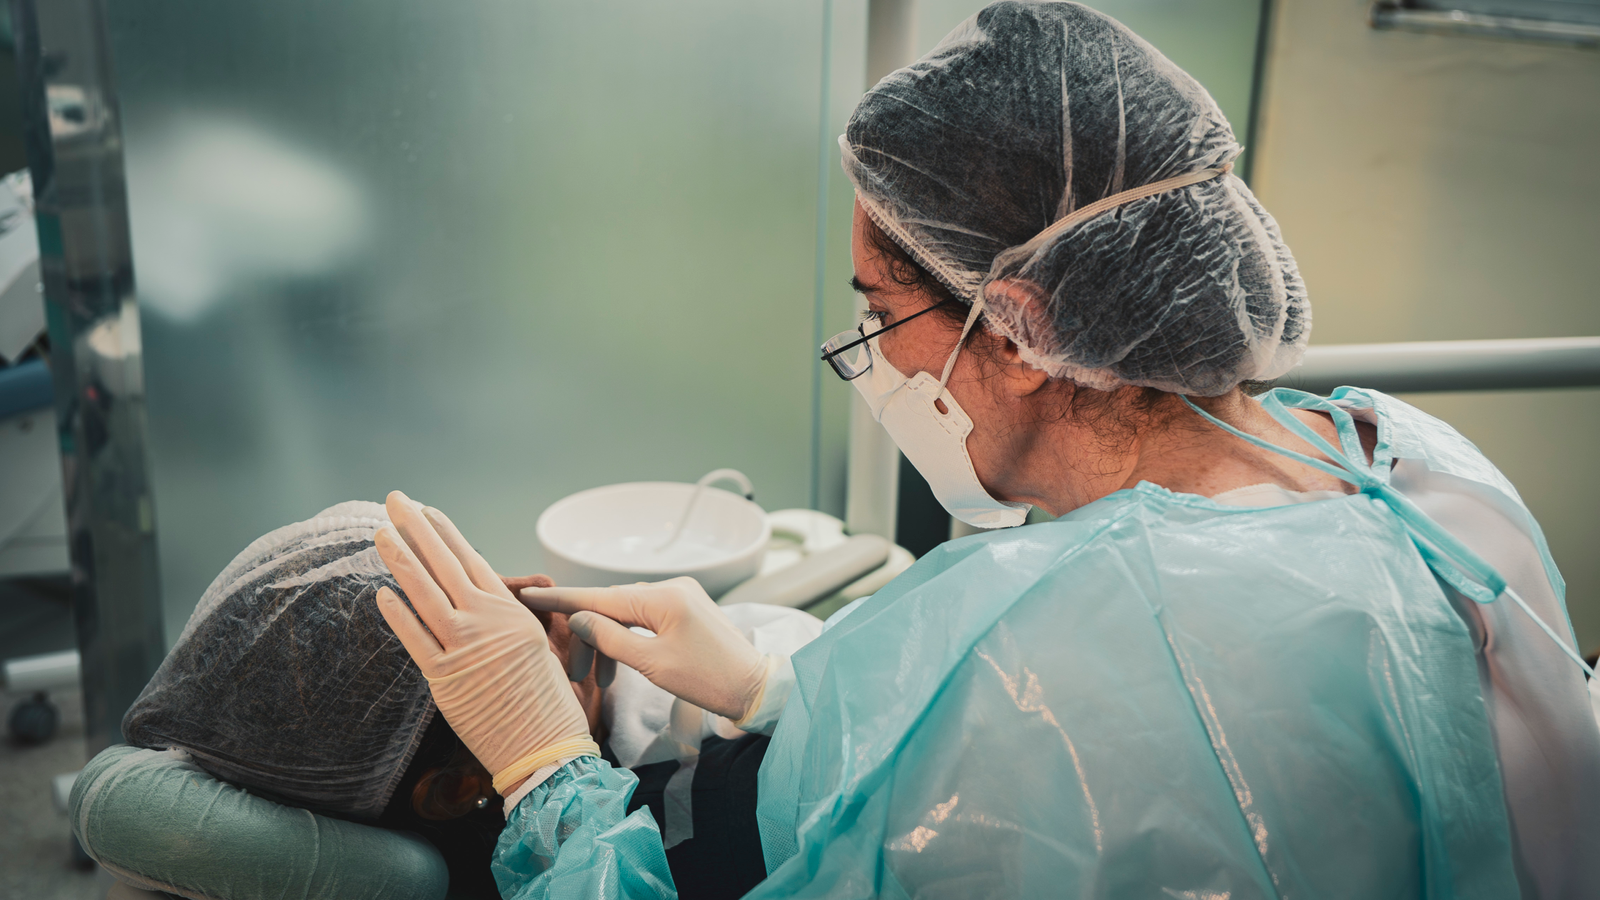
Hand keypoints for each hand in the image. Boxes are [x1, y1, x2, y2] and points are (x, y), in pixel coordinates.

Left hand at [373, 491, 592, 791]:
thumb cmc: (548, 701)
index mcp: (511, 612)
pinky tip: (382, 592)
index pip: (471, 560)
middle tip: (395, 500)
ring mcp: (465, 646)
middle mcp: (487, 620)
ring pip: (424, 592)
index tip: (427, 512)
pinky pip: (415, 639)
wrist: (546, 744)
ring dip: (400, 558)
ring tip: (380, 532)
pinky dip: (398, 614)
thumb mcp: (538, 648)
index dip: (445, 533)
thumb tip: (490, 604)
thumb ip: (508, 621)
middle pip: (444, 563)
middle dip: (416, 528)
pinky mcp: (445, 678)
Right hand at [519, 576, 769, 720]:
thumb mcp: (652, 664)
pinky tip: (618, 661)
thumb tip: (579, 618)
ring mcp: (681, 596)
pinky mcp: (687, 609)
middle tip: (573, 673)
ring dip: (607, 641)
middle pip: (612, 606)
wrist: (756, 688)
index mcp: (663, 597)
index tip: (529, 592)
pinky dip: (628, 638)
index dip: (562, 599)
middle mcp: (672, 587)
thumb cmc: (707, 680)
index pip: (600, 596)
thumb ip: (611, 639)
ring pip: (628, 614)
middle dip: (587, 636)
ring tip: (595, 677)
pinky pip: (646, 618)